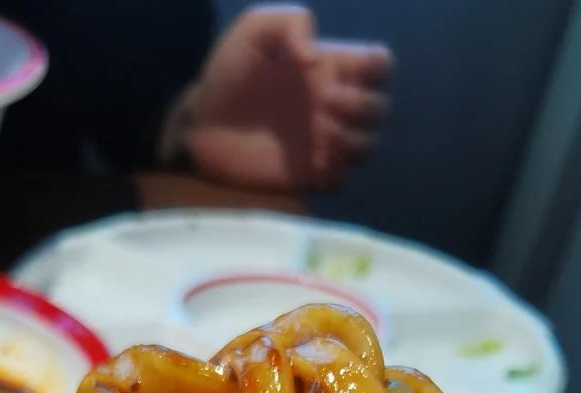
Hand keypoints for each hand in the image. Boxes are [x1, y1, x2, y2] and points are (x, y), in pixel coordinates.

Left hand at [165, 5, 392, 191]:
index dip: (374, 68)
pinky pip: (340, 181)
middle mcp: (333, 107)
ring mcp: (322, 144)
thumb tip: (315, 56)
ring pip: (368, 148)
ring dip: (354, 141)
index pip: (380, 65)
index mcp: (330, 68)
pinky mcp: (307, 177)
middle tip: (324, 104)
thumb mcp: (254, 30)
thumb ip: (290, 23)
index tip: (341, 71)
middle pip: (380, 110)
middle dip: (362, 105)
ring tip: (320, 135)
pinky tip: (311, 164)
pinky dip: (333, 172)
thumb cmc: (227, 74)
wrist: (200, 125)